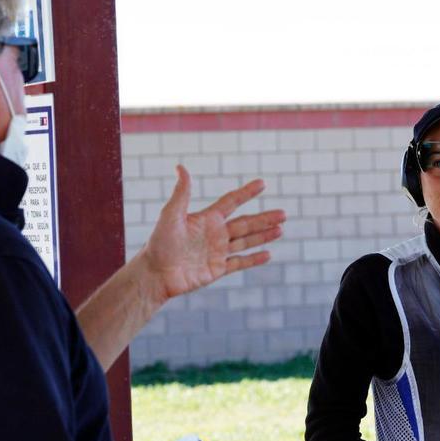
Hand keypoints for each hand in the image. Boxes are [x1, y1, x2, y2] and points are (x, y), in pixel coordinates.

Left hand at [140, 165, 285, 303]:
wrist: (155, 274)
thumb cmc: (159, 243)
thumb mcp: (170, 215)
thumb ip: (181, 193)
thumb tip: (180, 166)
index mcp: (207, 219)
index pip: (231, 202)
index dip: (247, 193)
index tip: (263, 184)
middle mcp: (215, 234)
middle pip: (245, 223)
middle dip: (265, 218)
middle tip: (284, 213)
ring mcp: (218, 252)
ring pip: (246, 241)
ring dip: (264, 236)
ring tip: (281, 230)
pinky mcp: (217, 270)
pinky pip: (240, 263)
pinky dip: (254, 259)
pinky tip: (268, 254)